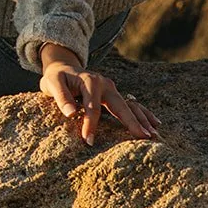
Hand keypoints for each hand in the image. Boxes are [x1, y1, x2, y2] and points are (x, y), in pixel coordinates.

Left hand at [38, 43, 160, 145]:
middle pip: (120, 105)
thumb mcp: (52, 83)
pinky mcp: (114, 94)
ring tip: (153, 134)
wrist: (62, 66)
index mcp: (90, 82)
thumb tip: (72, 114)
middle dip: (132, 122)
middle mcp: (105, 84)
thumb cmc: (56, 77)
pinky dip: (143, 113)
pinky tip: (155, 123)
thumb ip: (61, 97)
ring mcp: (112, 89)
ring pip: (130, 105)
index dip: (91, 125)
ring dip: (142, 119)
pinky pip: (131, 104)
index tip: (88, 141)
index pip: (93, 107)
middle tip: (143, 137)